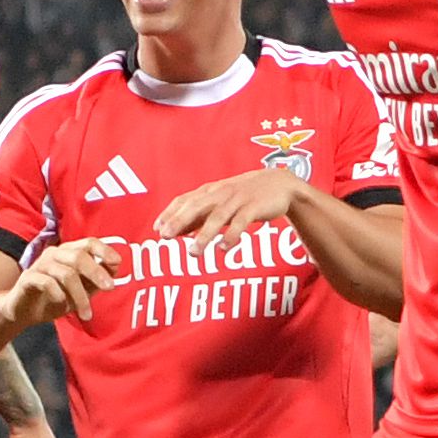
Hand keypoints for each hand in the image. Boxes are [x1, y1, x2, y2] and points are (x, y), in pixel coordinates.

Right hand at [6, 237, 122, 328]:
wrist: (23, 311)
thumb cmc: (55, 297)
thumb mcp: (81, 290)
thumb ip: (96, 280)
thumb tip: (115, 268)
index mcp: (68, 253)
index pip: (88, 243)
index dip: (104, 250)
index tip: (117, 263)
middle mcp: (54, 254)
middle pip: (79, 256)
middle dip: (96, 272)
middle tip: (109, 288)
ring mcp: (40, 265)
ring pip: (66, 274)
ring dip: (80, 296)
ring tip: (86, 314)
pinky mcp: (27, 278)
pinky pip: (46, 282)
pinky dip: (58, 294)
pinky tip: (62, 304)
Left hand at [153, 169, 302, 242]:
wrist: (280, 184)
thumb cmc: (244, 195)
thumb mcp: (220, 203)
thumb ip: (199, 216)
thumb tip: (175, 232)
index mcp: (210, 191)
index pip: (185, 200)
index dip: (170, 213)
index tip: (157, 229)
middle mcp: (221, 193)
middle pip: (196, 206)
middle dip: (179, 221)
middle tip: (165, 237)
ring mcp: (238, 199)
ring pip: (218, 216)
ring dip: (204, 235)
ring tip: (194, 253)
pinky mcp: (254, 207)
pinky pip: (241, 221)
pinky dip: (232, 235)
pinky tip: (224, 248)